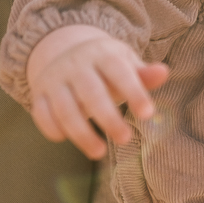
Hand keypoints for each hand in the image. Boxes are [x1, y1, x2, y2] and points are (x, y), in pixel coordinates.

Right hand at [25, 24, 168, 158]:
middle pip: (91, 93)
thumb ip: (143, 74)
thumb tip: (164, 73)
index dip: (134, 92)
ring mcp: (55, 79)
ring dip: (81, 133)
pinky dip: (51, 128)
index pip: (119, 72)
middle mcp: (77, 65)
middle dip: (108, 118)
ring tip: (99, 153)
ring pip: (65, 108)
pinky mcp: (39, 93)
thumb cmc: (104, 65)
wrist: (61, 49)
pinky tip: (64, 138)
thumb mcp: (124, 63)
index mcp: (103, 55)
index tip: (148, 114)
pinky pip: (41, 113)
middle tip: (125, 138)